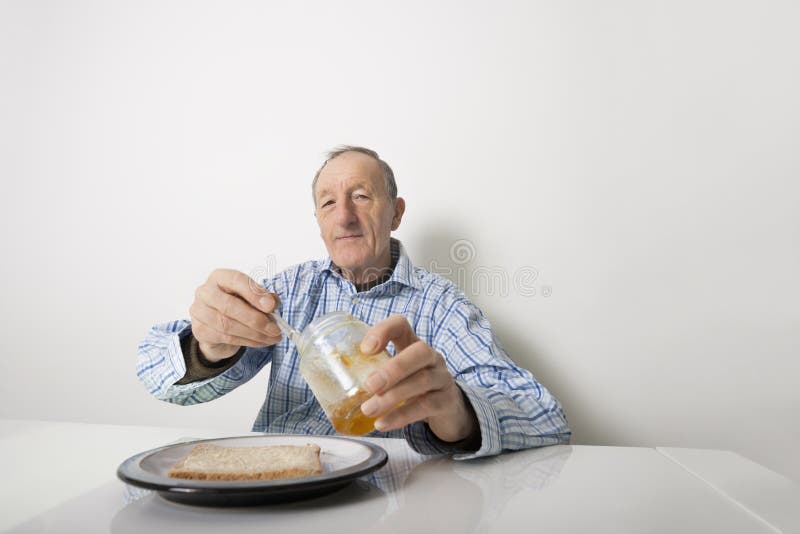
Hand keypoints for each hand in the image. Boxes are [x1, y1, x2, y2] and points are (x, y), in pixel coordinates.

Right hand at [189, 268, 281, 361]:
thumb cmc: (237, 306)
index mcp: (219, 277)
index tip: (271, 306)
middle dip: (256, 319)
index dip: (254, 293)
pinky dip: (248, 341)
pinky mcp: (200, 331)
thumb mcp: (252, 297)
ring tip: (272, 337)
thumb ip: (264, 297)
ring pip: (227, 325)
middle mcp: (205, 292)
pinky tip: (261, 342)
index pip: (236, 280)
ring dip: (254, 333)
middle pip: (229, 305)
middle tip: (275, 328)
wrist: (217, 328)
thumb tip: (272, 303)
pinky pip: (226, 338)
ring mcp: (199, 312)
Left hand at [358, 315, 478, 443]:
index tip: (365, 349)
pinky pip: (425, 406)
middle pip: (419, 351)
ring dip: (392, 396)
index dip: (384, 331)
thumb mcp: (395, 375)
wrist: (447, 410)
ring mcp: (441, 378)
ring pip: (422, 381)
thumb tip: (331, 381)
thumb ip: (372, 372)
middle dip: (393, 368)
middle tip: (369, 385)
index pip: (401, 324)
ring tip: (368, 409)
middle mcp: (431, 357)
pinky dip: (401, 416)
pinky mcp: (446, 401)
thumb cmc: (413, 387)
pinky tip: (383, 423)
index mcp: (412, 344)